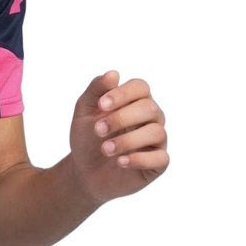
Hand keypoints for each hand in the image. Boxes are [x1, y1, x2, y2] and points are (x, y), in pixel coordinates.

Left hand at [69, 70, 168, 203]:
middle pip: (149, 108)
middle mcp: (151, 118)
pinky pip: (161, 158)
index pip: (140, 87)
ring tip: (105, 149)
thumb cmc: (87, 137)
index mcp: (135, 101)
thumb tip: (113, 73)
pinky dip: (139, 159)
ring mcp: (157, 141)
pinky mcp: (158, 163)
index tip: (101, 105)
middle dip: (121, 118)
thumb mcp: (84, 111)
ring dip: (127, 141)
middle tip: (97, 130)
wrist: (84, 171)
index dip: (122, 94)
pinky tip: (120, 161)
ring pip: (156, 132)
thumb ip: (95, 90)